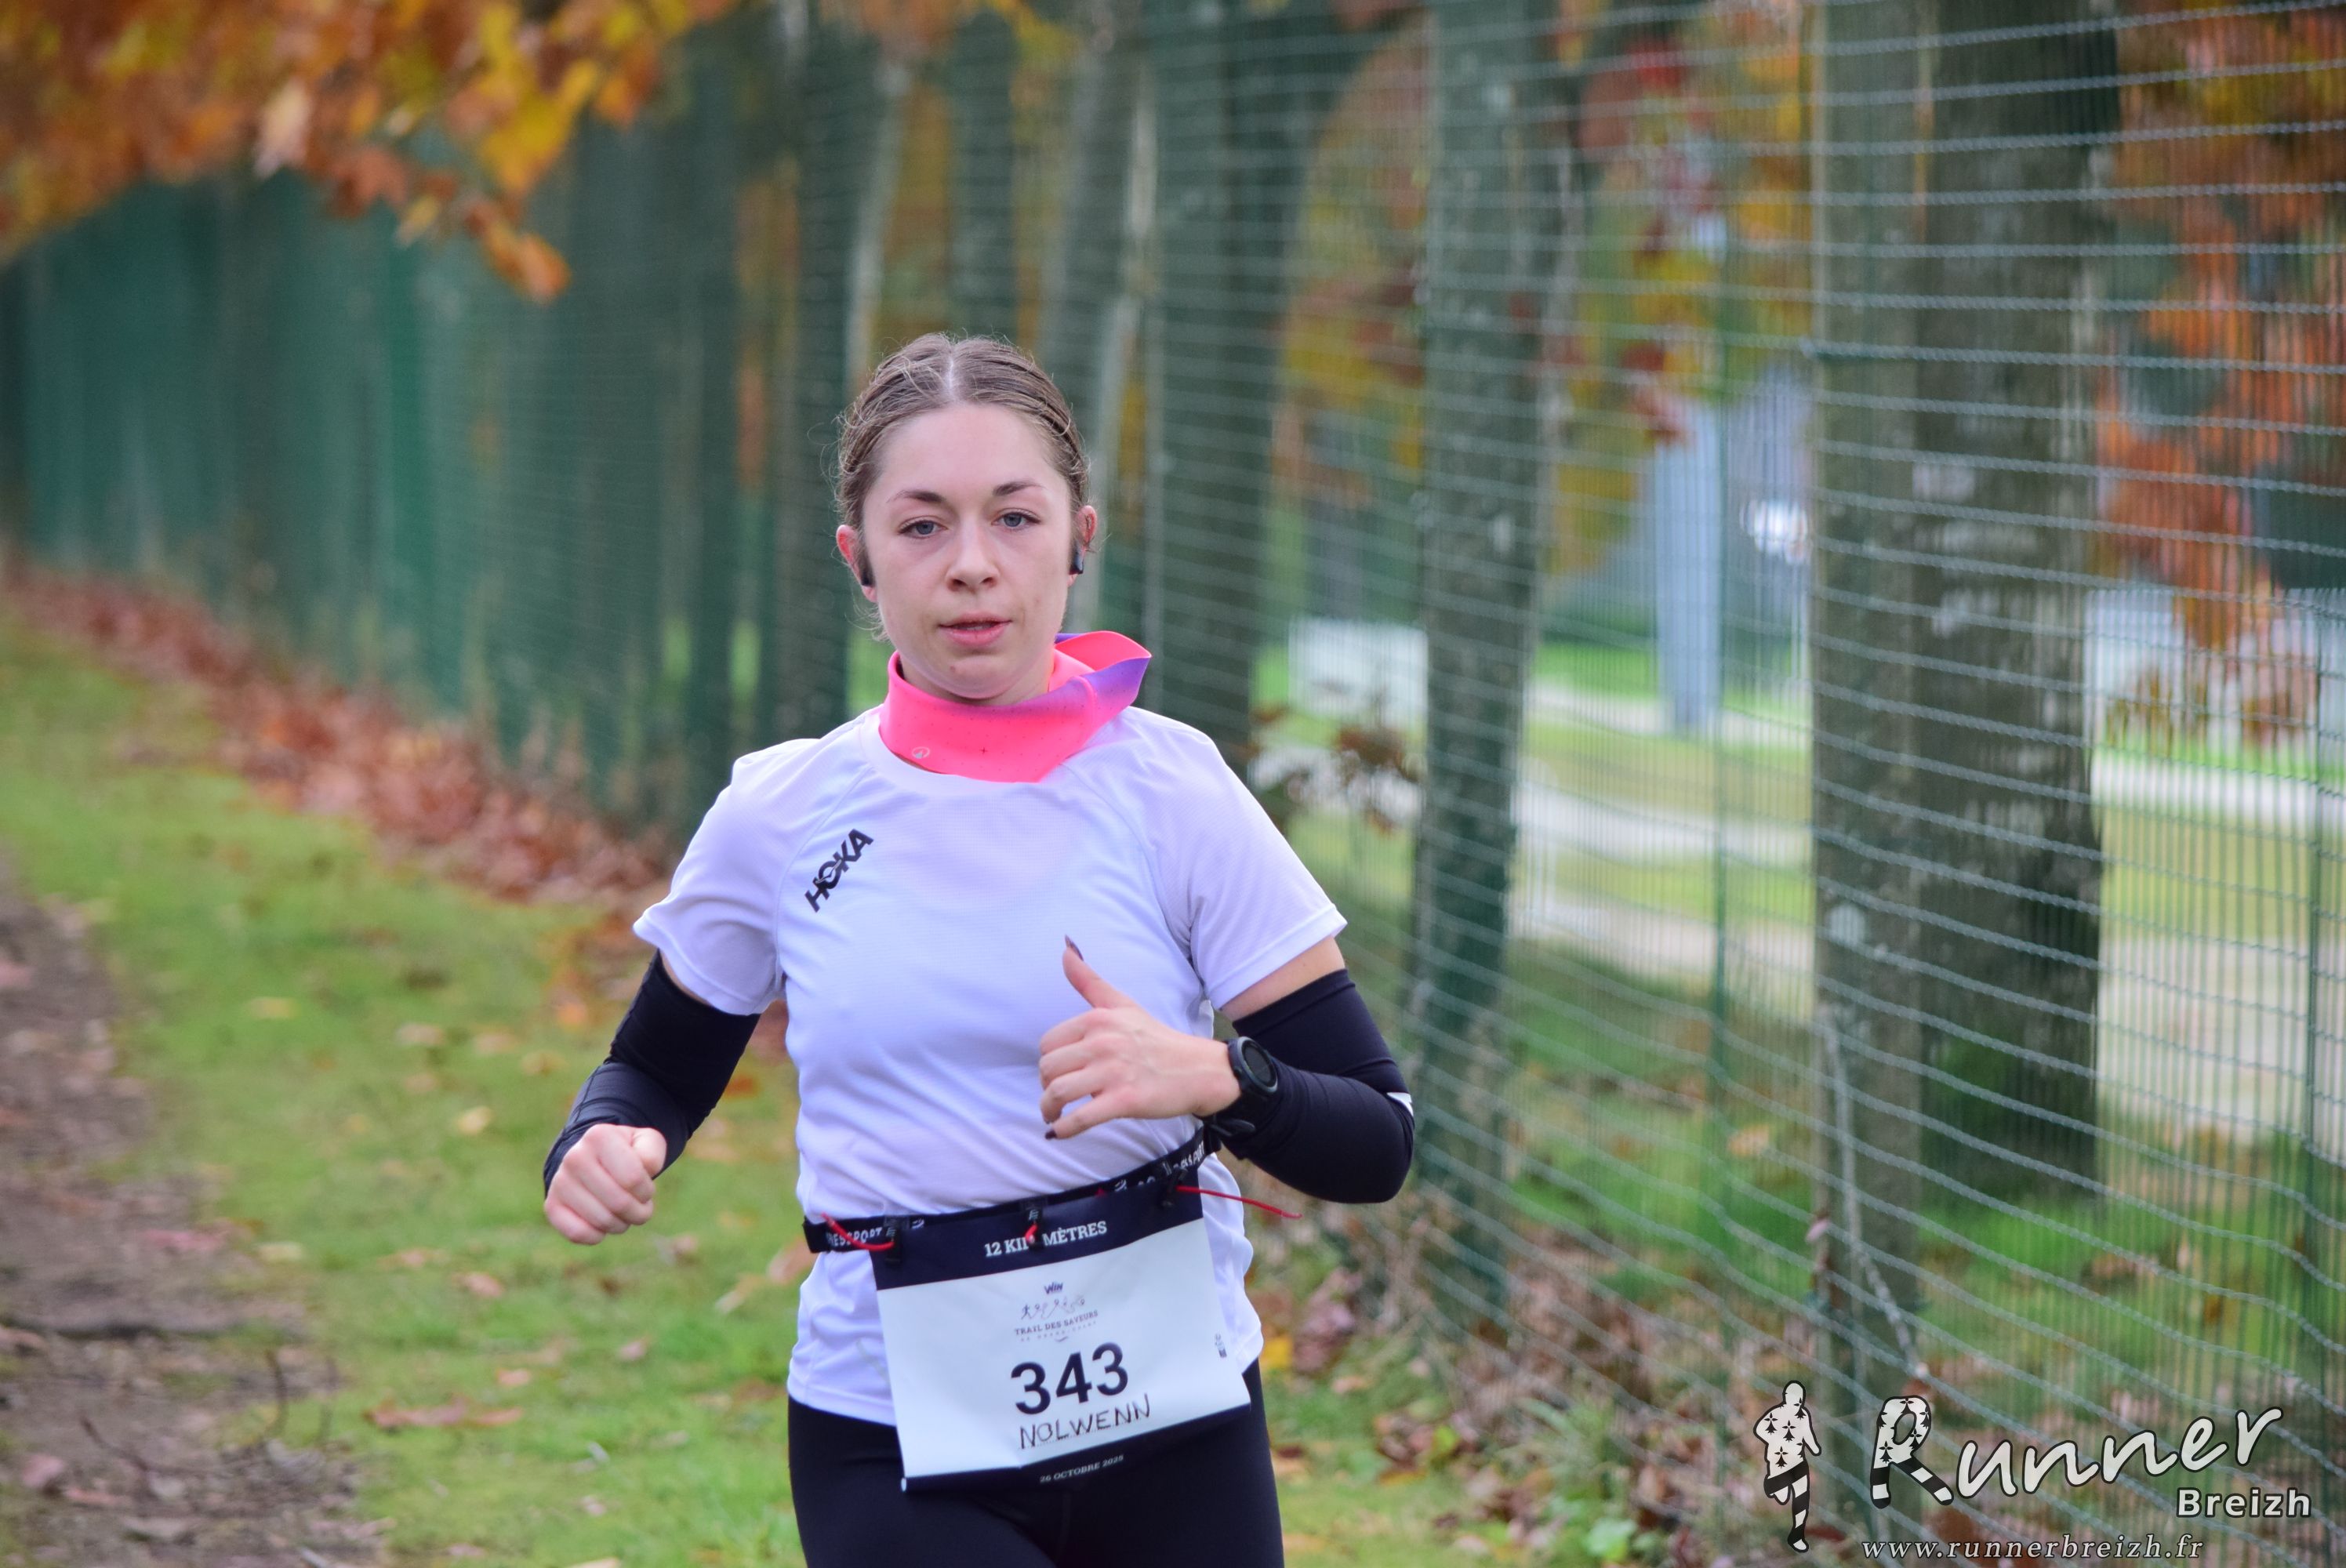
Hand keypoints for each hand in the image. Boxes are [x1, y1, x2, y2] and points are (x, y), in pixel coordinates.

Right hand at [543, 1124, 666, 1244]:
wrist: (593, 1159)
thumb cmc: (626, 1153)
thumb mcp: (646, 1142)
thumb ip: (652, 1153)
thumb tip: (644, 1169)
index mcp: (599, 1136)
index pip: (633, 1179)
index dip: (646, 1192)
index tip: (645, 1189)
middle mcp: (574, 1157)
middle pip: (619, 1203)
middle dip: (639, 1213)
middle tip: (640, 1208)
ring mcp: (560, 1182)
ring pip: (601, 1220)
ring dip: (621, 1224)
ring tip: (623, 1213)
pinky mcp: (552, 1205)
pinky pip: (578, 1234)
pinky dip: (597, 1235)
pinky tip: (603, 1225)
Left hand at [1039, 939, 1239, 1137]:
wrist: (1199, 1069)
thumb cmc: (1157, 1039)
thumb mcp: (1123, 1004)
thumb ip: (1089, 981)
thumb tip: (1065, 948)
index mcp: (1098, 1019)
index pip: (1048, 1043)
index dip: (1049, 1062)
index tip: (1060, 1073)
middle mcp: (1103, 1043)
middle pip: (1048, 1069)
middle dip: (1046, 1087)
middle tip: (1057, 1097)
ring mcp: (1113, 1072)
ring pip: (1058, 1092)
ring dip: (1048, 1110)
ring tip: (1053, 1117)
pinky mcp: (1124, 1101)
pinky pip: (1080, 1118)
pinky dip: (1063, 1129)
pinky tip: (1059, 1133)